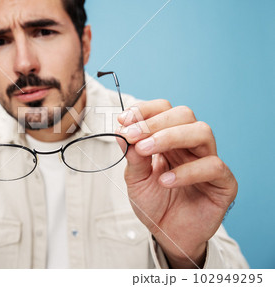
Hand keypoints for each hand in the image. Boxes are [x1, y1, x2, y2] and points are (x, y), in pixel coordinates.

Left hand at [116, 100, 236, 267]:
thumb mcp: (135, 178)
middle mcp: (190, 146)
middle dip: (155, 122)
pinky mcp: (224, 182)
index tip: (124, 120)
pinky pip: (213, 166)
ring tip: (145, 150)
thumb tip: (121, 131)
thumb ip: (132, 156)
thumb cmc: (154, 203)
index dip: (145, 111)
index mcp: (170, 139)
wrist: (167, 234)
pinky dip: (187, 171)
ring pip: (202, 132)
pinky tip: (166, 181)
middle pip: (184, 115)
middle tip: (132, 135)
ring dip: (170, 136)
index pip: (164, 110)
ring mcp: (208, 161)